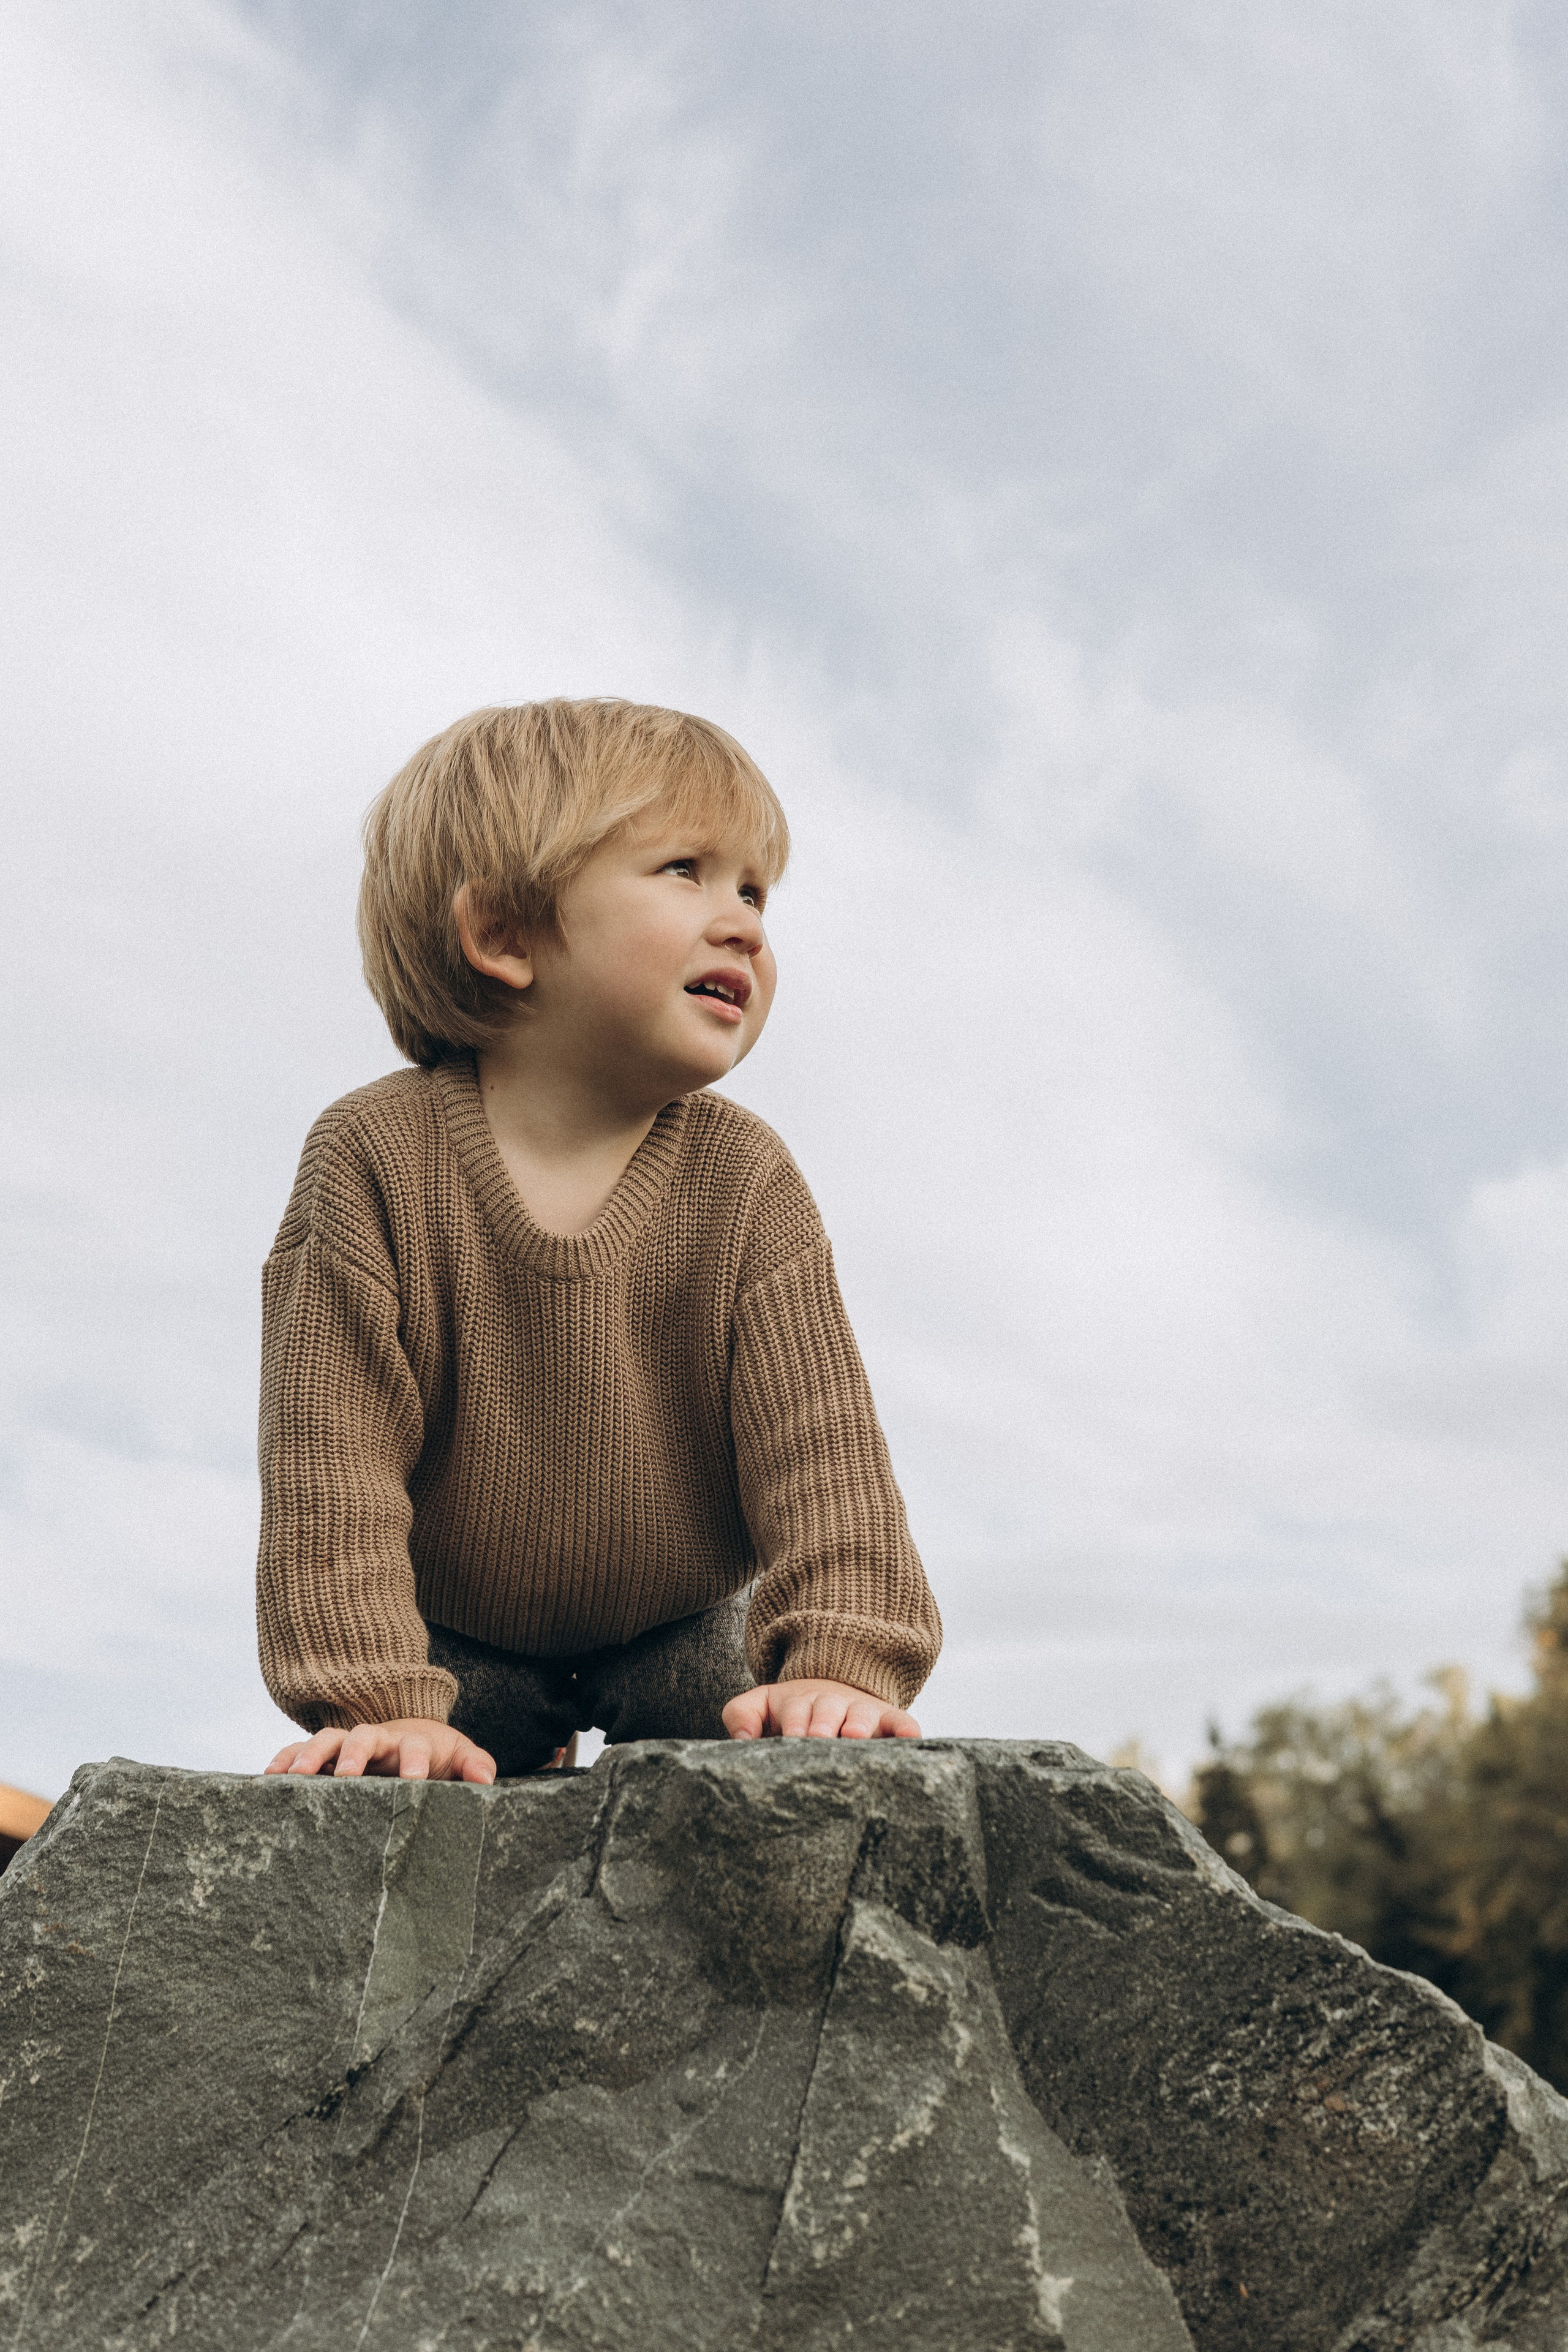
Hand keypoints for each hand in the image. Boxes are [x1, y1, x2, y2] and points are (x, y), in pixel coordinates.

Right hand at [264, 1718, 496, 1782]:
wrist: (412, 1737)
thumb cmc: (437, 1755)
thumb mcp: (460, 1757)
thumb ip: (476, 1765)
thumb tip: (486, 1780)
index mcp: (413, 1743)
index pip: (415, 1746)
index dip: (415, 1760)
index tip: (414, 1780)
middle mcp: (378, 1740)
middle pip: (364, 1736)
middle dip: (355, 1753)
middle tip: (348, 1775)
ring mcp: (348, 1746)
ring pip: (327, 1740)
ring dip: (311, 1755)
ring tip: (295, 1778)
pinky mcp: (325, 1756)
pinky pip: (299, 1751)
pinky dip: (285, 1759)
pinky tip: (269, 1778)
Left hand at [723, 1680, 920, 1741]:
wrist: (829, 1690)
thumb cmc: (791, 1713)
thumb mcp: (761, 1705)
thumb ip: (742, 1715)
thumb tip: (740, 1738)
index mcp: (800, 1703)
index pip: (795, 1712)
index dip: (794, 1724)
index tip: (791, 1739)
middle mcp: (832, 1705)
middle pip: (829, 1711)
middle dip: (824, 1724)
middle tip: (819, 1739)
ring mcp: (862, 1712)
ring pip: (863, 1715)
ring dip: (859, 1725)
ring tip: (855, 1737)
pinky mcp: (888, 1719)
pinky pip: (902, 1721)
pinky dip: (907, 1729)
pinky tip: (912, 1740)